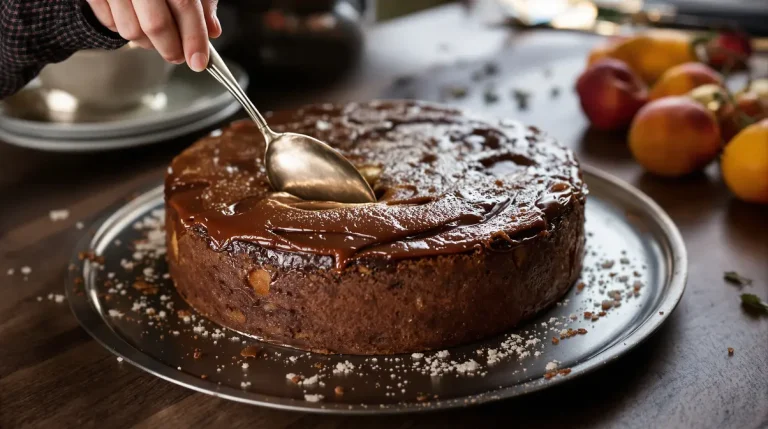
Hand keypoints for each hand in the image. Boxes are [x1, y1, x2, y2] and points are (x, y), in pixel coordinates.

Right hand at [86, 0, 220, 71]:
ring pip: (131, 31)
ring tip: (156, 34)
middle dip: (171, 49)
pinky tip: (135, 19)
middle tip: (178, 56)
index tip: (199, 61)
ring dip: (148, 42)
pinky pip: (109, 23)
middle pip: (156, 25)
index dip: (194, 39)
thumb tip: (212, 30)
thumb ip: (202, 2)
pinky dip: (126, 29)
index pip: (184, 7)